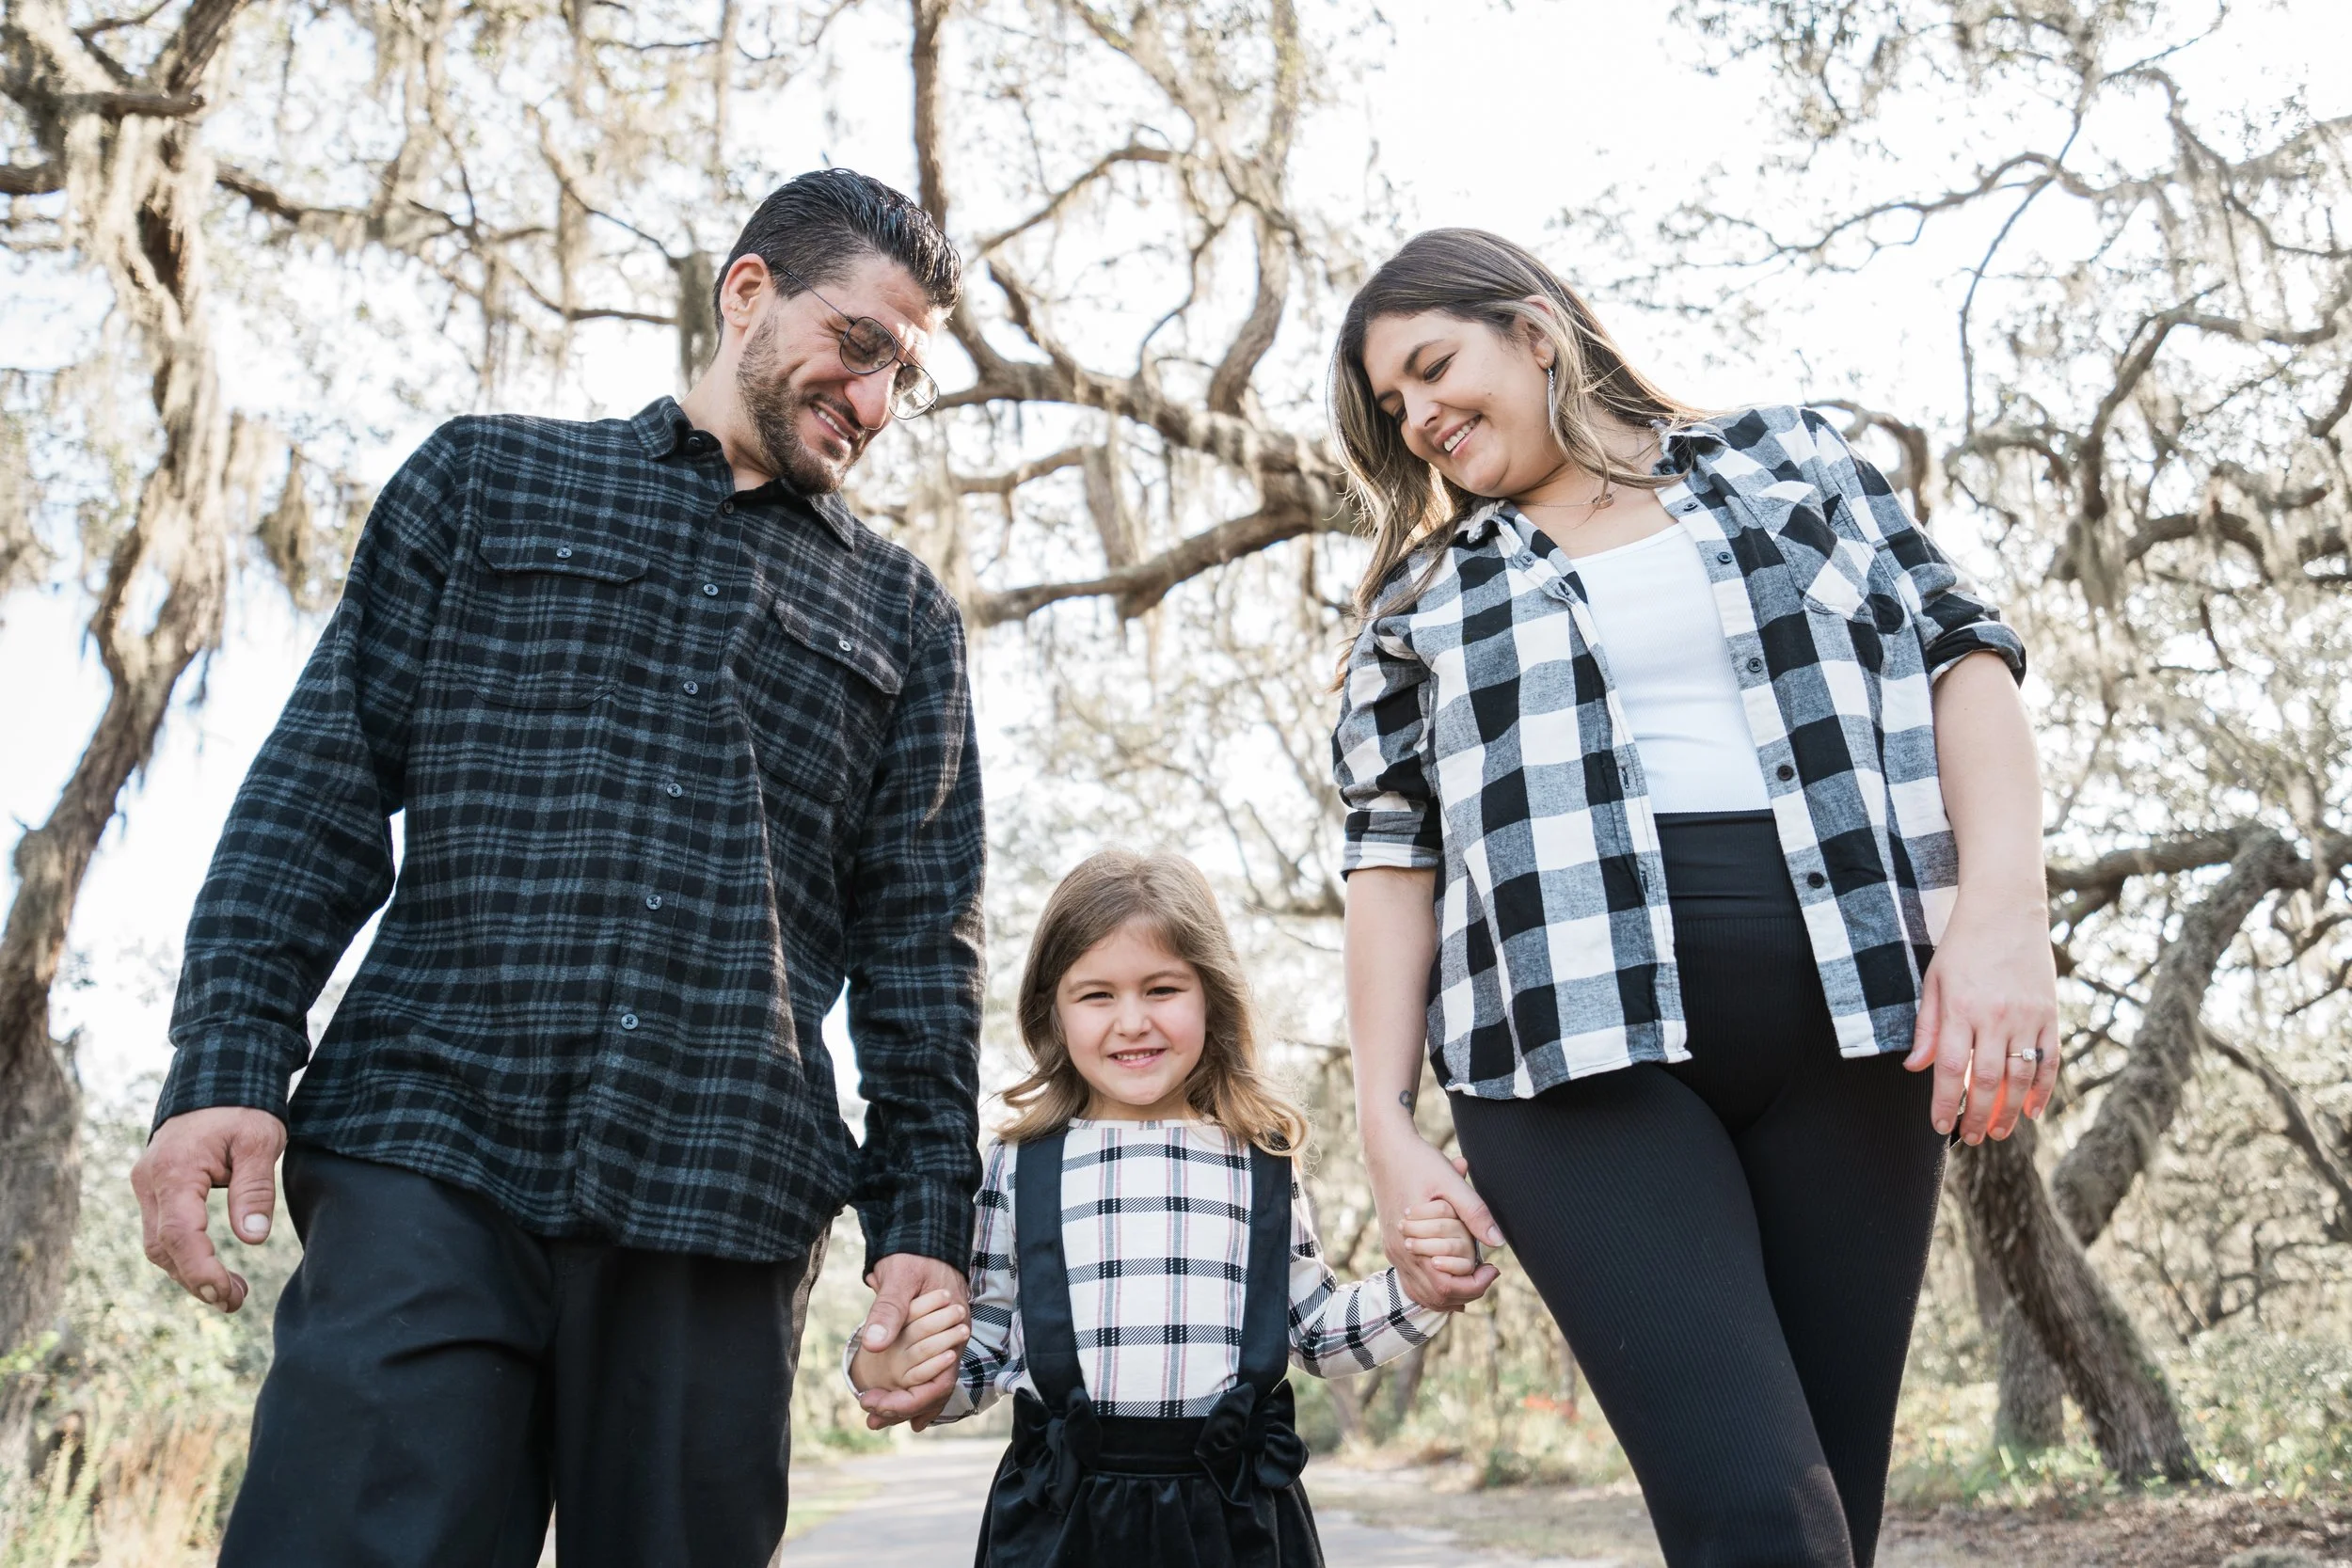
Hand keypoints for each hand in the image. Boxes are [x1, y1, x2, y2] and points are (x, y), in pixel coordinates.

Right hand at [130, 1106, 287, 1312]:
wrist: (218, 1080)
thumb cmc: (243, 1108)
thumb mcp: (260, 1141)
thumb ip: (254, 1189)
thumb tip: (252, 1239)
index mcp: (174, 1171)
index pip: (178, 1234)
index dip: (200, 1270)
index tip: (226, 1294)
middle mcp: (150, 1182)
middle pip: (162, 1247)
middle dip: (196, 1279)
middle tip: (235, 1300)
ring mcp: (147, 1186)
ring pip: (158, 1244)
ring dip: (190, 1272)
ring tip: (231, 1291)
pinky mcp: (155, 1189)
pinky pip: (163, 1231)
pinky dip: (184, 1254)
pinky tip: (213, 1268)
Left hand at [855, 1252, 968, 1430]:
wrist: (928, 1239)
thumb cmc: (915, 1256)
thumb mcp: (899, 1278)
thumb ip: (889, 1310)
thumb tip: (873, 1345)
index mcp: (952, 1332)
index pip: (936, 1384)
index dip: (906, 1402)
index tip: (874, 1404)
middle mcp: (955, 1343)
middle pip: (934, 1391)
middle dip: (902, 1410)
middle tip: (871, 1419)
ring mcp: (947, 1343)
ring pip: (931, 1385)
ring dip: (905, 1403)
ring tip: (876, 1417)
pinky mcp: (935, 1340)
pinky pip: (928, 1373)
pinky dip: (912, 1390)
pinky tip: (897, 1405)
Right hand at [1365, 1132, 1499, 1309]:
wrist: (1385, 1147)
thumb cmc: (1419, 1161)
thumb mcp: (1450, 1182)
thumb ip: (1475, 1213)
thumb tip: (1498, 1243)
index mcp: (1413, 1241)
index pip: (1446, 1286)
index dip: (1474, 1285)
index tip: (1493, 1268)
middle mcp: (1399, 1253)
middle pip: (1436, 1296)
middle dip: (1466, 1291)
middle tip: (1487, 1271)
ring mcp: (1393, 1252)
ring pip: (1422, 1293)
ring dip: (1450, 1292)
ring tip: (1473, 1275)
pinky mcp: (1391, 1246)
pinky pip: (1412, 1281)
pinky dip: (1433, 1285)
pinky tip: (1451, 1274)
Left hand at [1905, 892, 2058, 1142]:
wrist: (2006, 910)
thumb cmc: (1962, 946)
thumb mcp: (1933, 981)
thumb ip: (1926, 1027)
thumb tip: (1914, 1068)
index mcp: (1960, 1009)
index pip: (1950, 1069)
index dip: (1945, 1103)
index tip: (1941, 1127)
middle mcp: (1995, 1016)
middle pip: (1988, 1081)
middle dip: (1979, 1117)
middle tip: (1971, 1139)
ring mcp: (2027, 1017)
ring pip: (2021, 1078)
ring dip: (2010, 1112)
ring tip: (1998, 1133)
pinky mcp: (2050, 1014)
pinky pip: (2049, 1061)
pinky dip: (2044, 1090)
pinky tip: (2034, 1112)